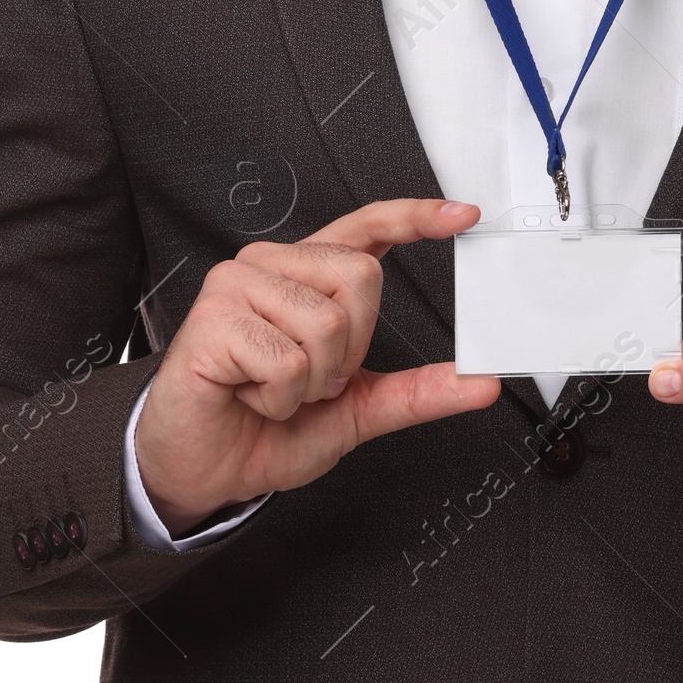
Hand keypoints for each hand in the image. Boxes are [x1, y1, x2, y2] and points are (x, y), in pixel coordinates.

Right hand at [134, 198, 496, 533]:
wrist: (204, 468)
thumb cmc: (267, 429)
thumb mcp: (357, 410)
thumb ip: (417, 392)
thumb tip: (478, 383)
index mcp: (308, 277)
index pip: (367, 228)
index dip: (415, 217)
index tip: (463, 215)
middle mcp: (272, 267)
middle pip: (362, 276)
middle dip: (351, 349)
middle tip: (310, 380)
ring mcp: (238, 286)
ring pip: (327, 322)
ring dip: (312, 381)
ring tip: (274, 389)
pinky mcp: (213, 318)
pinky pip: (287, 360)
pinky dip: (280, 397)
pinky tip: (250, 394)